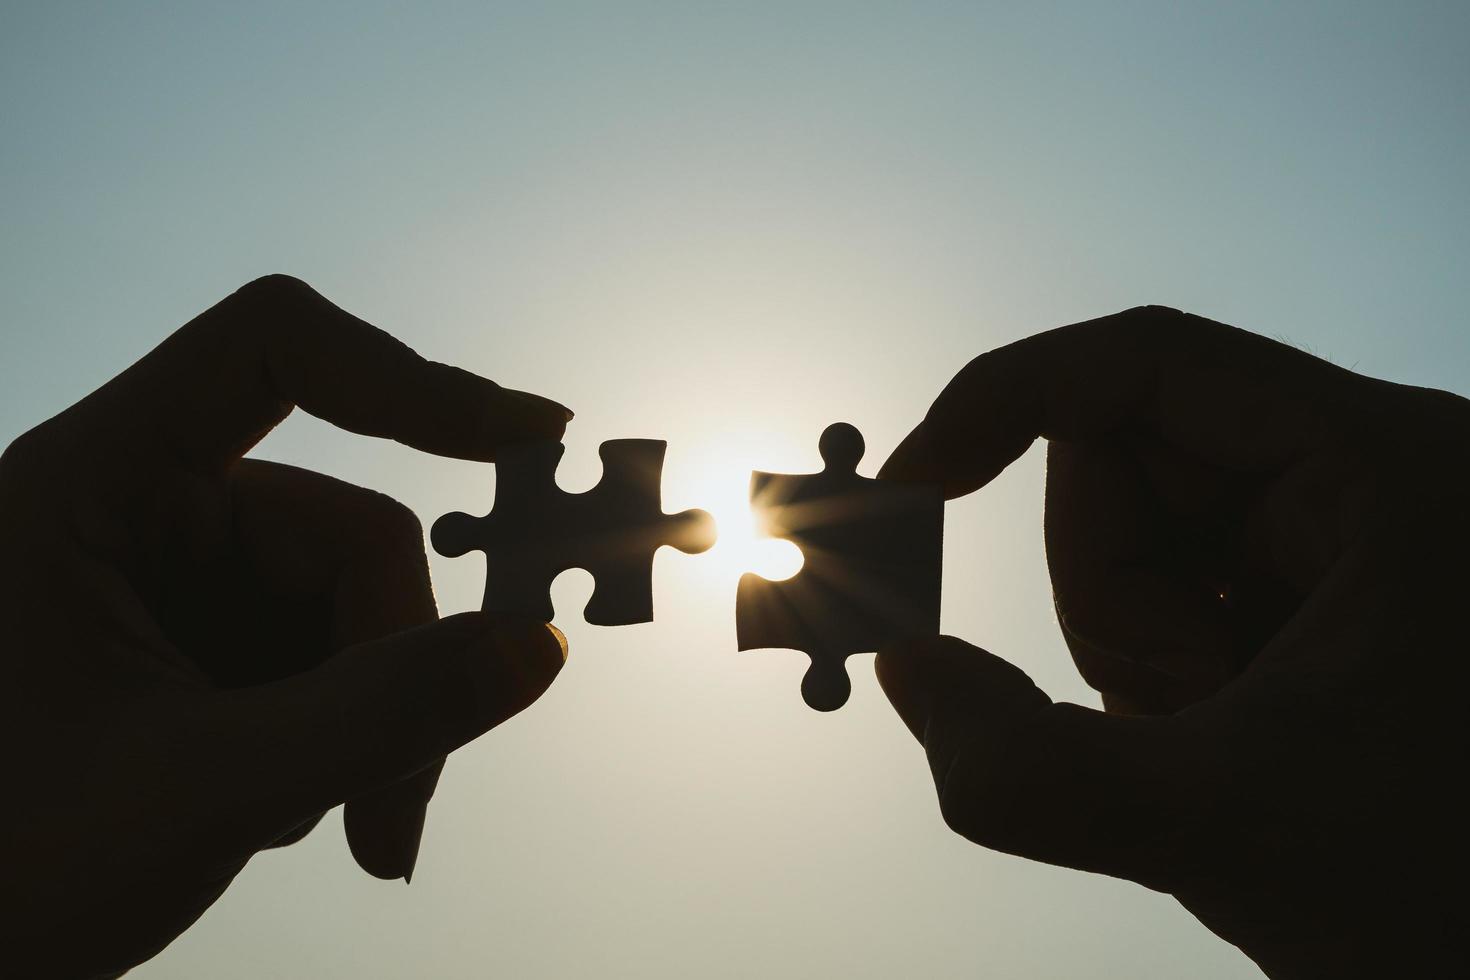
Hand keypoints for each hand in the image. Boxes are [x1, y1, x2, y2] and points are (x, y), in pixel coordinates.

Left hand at [1, 275, 571, 977]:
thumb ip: (376, 714)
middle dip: (392, 668)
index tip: (526, 438)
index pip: (271, 351)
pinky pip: (340, 655)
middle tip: (394, 802)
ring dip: (374, 722)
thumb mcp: (196, 786)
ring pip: (359, 606)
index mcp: (91, 484)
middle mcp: (142, 511)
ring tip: (335, 827)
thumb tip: (532, 648)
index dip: (405, 379)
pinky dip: (351, 738)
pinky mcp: (215, 642)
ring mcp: (183, 580)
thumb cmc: (3, 867)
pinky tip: (296, 811)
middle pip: (348, 532)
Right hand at [877, 307, 1464, 977]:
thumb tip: (904, 669)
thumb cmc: (1435, 900)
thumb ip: (1023, 769)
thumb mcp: (1214, 830)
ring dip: (1136, 646)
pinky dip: (1155, 664)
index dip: (1003, 403)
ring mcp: (1339, 528)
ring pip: (1134, 537)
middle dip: (1115, 601)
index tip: (913, 483)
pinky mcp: (1311, 581)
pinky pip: (1164, 585)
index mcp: (1384, 468)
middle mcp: (1366, 470)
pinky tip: (1233, 734)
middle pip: (1129, 466)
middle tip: (1185, 711)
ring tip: (1229, 737)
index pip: (1148, 363)